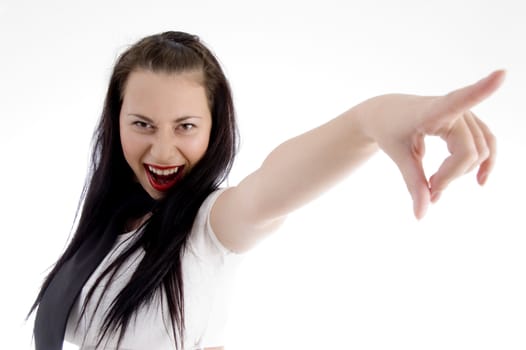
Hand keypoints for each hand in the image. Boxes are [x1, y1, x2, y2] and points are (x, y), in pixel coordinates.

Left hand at [357, 70, 505, 218]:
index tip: (501, 74)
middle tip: (429, 191)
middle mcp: (452, 109)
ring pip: (480, 151)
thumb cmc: (389, 130)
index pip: (459, 100)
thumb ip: (413, 183)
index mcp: (431, 111)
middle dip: (451, 176)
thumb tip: (421, 216)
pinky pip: (486, 143)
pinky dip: (483, 163)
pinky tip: (480, 181)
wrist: (385, 113)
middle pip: (469, 153)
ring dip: (462, 173)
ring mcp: (464, 114)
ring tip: (436, 186)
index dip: (482, 89)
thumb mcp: (398, 156)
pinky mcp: (468, 122)